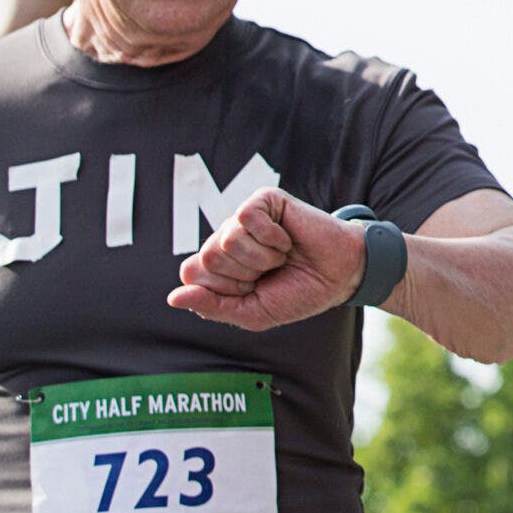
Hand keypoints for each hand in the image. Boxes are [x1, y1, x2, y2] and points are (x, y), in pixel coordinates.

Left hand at [167, 188, 370, 329]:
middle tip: (269, 271)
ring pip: (226, 239)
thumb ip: (211, 306)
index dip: (225, 289)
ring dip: (261, 257)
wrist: (339, 276)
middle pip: (206, 257)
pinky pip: (246, 218)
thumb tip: (172, 297)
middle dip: (243, 273)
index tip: (253, 290)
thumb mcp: (251, 313)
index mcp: (218, 267)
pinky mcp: (264, 200)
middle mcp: (225, 239)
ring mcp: (243, 217)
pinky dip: (271, 237)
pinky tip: (286, 239)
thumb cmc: (297, 293)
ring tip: (281, 256)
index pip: (191, 274)